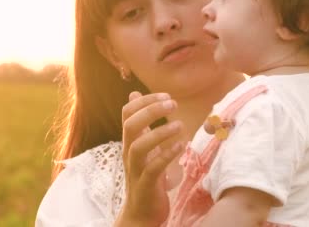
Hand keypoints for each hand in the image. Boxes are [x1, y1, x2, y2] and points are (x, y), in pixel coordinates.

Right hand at [115, 91, 184, 226]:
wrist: (141, 213)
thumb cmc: (146, 177)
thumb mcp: (144, 146)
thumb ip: (142, 123)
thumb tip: (133, 95)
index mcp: (130, 142)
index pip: (127, 113)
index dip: (144, 101)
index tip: (166, 96)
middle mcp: (129, 153)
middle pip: (131, 125)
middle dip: (151, 110)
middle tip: (173, 104)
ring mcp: (136, 169)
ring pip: (139, 146)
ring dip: (160, 132)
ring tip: (179, 125)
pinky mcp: (146, 185)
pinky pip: (153, 168)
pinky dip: (167, 155)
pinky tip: (181, 146)